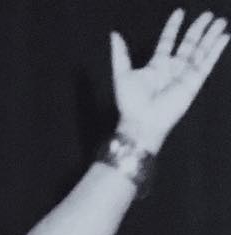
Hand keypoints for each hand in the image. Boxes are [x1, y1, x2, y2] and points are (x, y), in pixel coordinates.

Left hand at [111, 9, 228, 152]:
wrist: (142, 122)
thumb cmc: (130, 103)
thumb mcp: (122, 74)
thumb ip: (120, 54)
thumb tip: (114, 34)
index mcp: (156, 66)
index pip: (167, 41)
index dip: (173, 27)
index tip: (179, 12)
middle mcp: (172, 69)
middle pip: (188, 44)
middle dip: (198, 29)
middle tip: (208, 14)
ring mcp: (184, 75)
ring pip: (201, 50)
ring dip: (210, 36)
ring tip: (220, 21)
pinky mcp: (194, 83)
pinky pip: (207, 63)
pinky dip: (216, 50)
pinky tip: (224, 37)